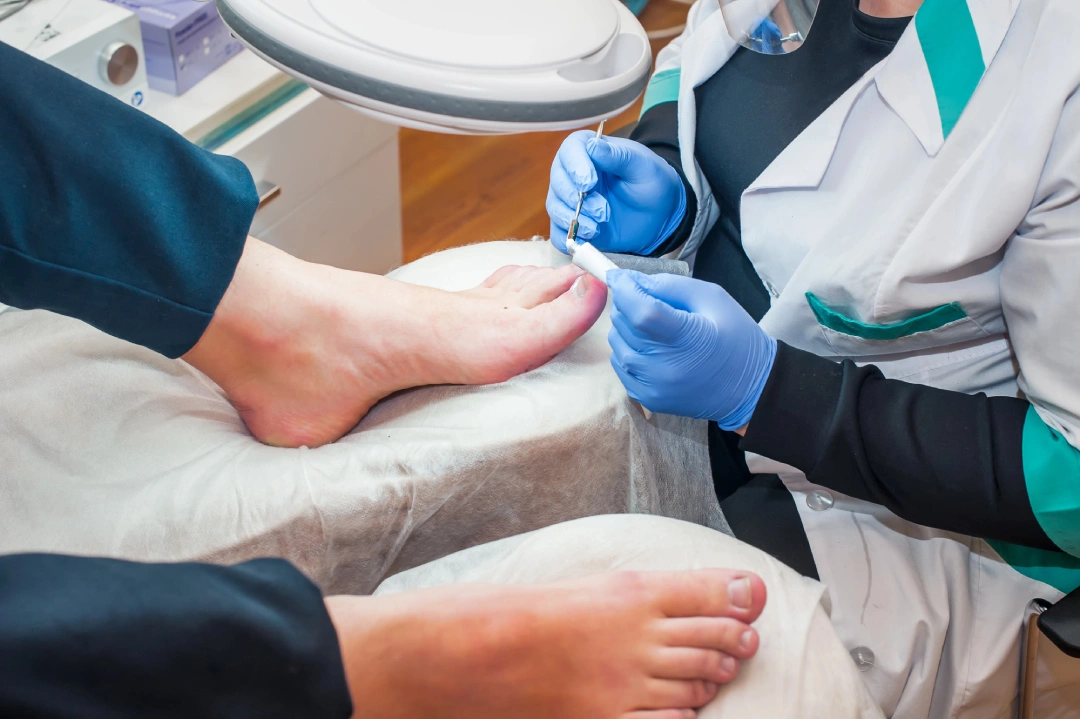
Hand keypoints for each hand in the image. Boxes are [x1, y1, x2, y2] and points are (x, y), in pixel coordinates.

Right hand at [547, 131, 686, 254]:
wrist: (660, 215)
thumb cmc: (651, 183)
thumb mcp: (642, 166)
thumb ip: (618, 156)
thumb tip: (592, 145)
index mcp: (590, 151)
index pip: (570, 150)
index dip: (575, 166)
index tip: (589, 183)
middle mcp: (574, 174)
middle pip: (557, 180)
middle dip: (575, 198)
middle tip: (603, 211)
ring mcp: (570, 201)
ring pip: (555, 207)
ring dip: (572, 219)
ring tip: (597, 228)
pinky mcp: (572, 225)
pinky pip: (557, 234)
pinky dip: (567, 238)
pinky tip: (587, 239)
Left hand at [606, 270, 776, 430]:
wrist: (750, 389)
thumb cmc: (736, 337)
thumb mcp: (712, 298)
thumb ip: (669, 285)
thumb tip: (630, 280)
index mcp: (687, 338)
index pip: (640, 311)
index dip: (624, 289)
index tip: (617, 276)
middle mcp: (665, 367)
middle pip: (625, 325)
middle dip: (627, 304)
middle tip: (647, 299)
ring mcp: (653, 387)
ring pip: (617, 343)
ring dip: (626, 327)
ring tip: (653, 325)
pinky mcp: (647, 398)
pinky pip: (621, 364)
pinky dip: (628, 349)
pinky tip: (651, 346)